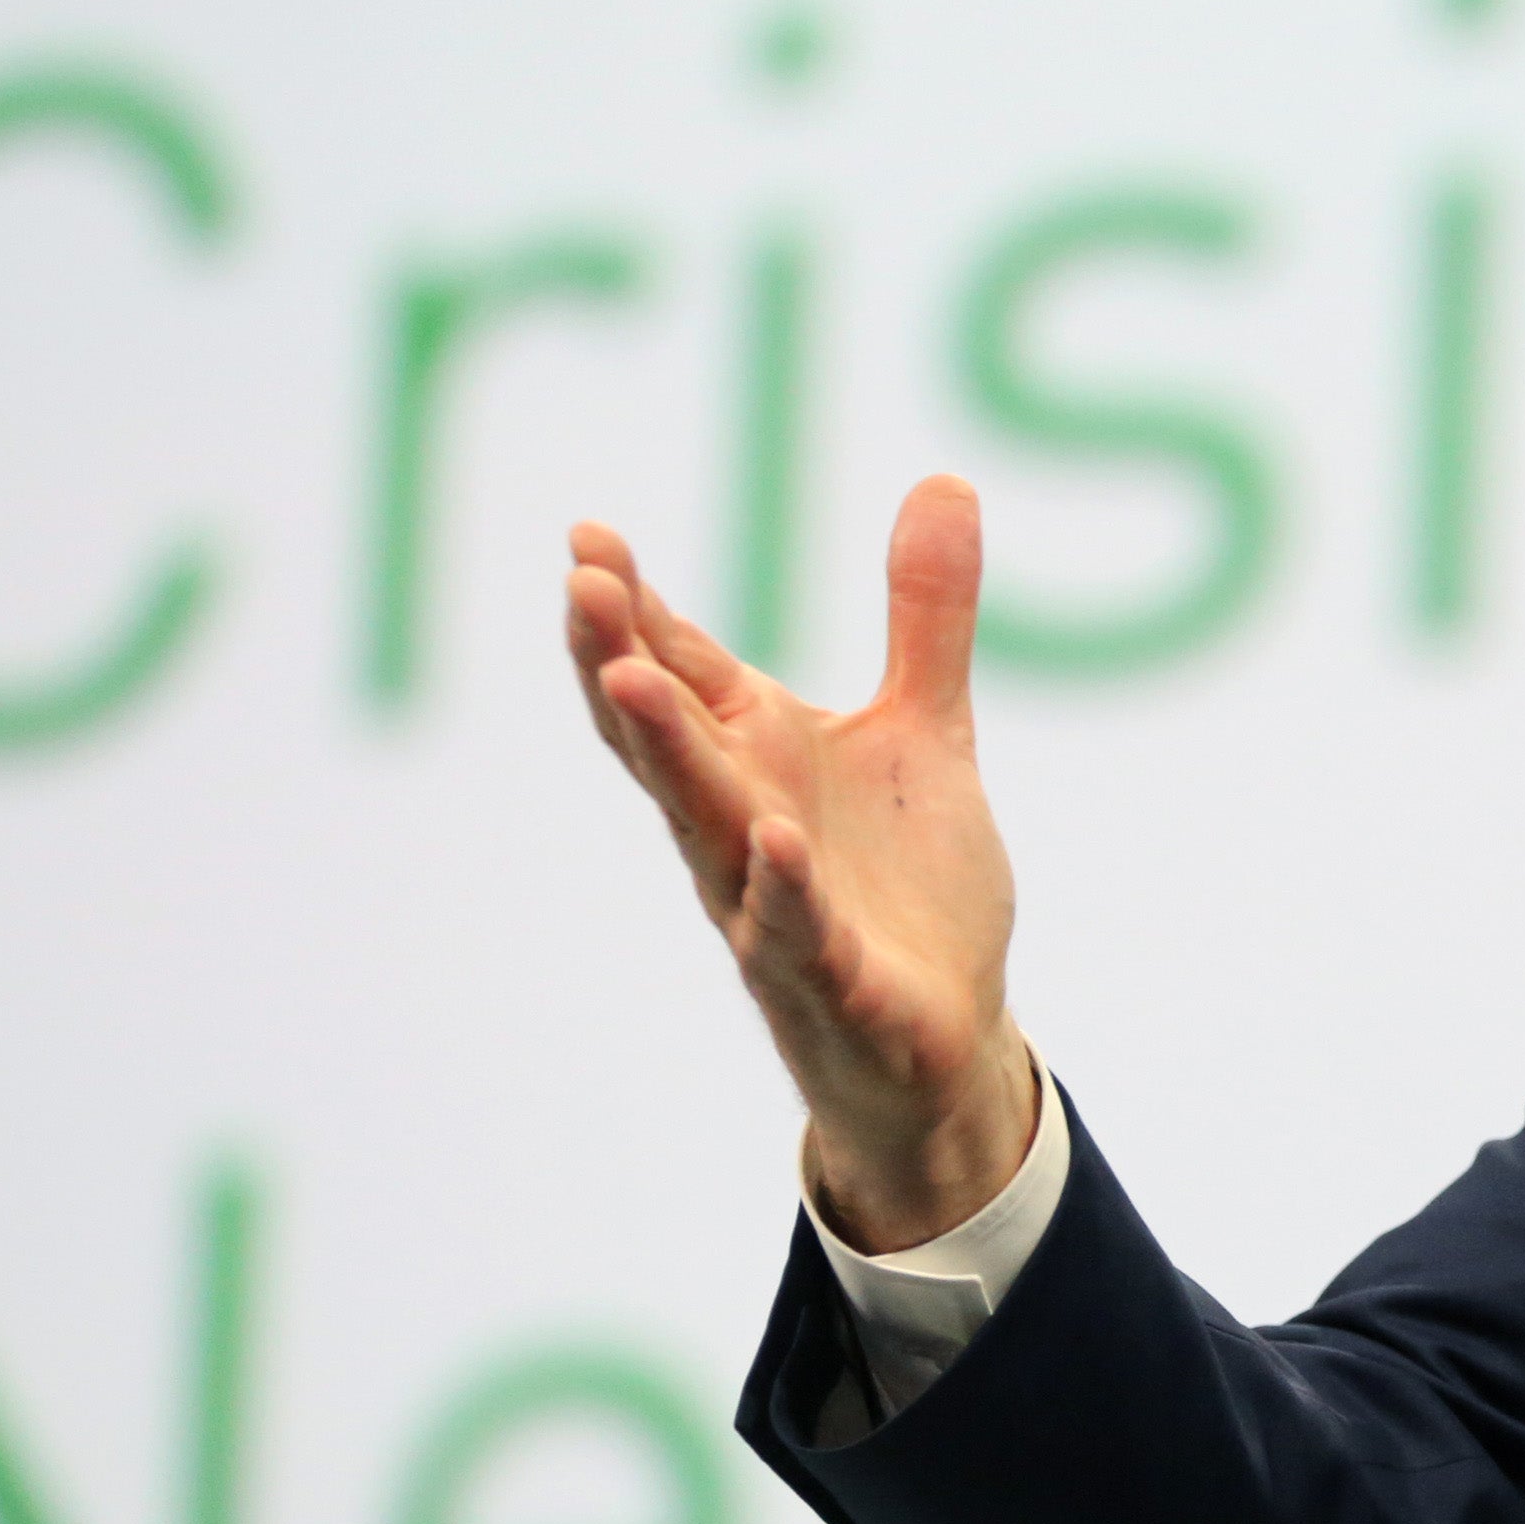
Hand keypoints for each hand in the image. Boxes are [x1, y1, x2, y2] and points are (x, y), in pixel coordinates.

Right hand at [565, 475, 1036, 1251]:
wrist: (944, 1043)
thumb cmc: (905, 886)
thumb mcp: (925, 730)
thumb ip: (926, 617)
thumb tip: (946, 480)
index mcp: (759, 761)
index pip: (678, 674)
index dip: (632, 610)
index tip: (586, 535)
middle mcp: (746, 827)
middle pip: (665, 740)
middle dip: (619, 662)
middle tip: (579, 585)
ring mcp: (776, 909)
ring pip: (708, 829)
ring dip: (669, 758)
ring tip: (629, 680)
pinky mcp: (835, 982)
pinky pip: (799, 935)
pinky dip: (783, 891)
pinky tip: (775, 839)